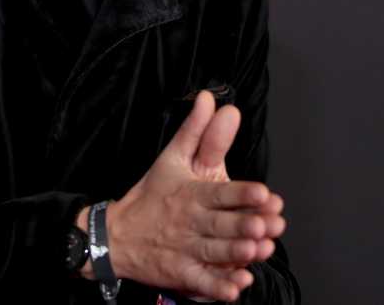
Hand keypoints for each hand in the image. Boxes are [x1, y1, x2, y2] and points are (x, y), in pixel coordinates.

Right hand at [100, 91, 286, 301]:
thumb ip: (196, 131)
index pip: (219, 193)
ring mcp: (185, 250)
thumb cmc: (151, 196)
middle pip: (221, 224)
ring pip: (214, 253)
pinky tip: (238, 288)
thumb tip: (210, 98)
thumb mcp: (171, 159)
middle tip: (268, 225)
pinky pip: (201, 283)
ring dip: (236, 254)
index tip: (264, 194)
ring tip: (258, 251)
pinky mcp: (181, 274)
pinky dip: (218, 287)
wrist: (115, 236)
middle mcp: (190, 222)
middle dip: (245, 225)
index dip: (242, 194)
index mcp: (191, 194)